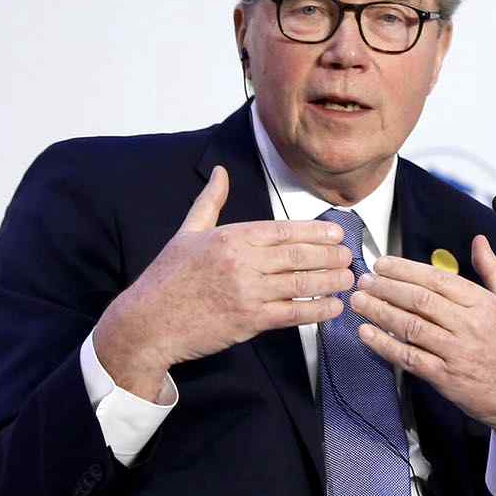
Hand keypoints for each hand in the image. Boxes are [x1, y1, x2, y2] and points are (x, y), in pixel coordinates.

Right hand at [94, 166, 353, 401]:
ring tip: (348, 278)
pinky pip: (292, 313)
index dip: (315, 232)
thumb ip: (210, 202)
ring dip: (330, 281)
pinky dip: (317, 310)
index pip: (283, 230)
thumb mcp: (187, 232)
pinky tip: (333, 307)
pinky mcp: (249, 321)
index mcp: (230, 237)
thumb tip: (221, 172)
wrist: (147, 322)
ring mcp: (246, 292)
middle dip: (330, 256)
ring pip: (301, 283)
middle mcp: (241, 262)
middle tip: (349, 255)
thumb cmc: (167, 278)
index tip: (336, 234)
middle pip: (298, 255)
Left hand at [349, 234, 495, 456]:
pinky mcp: (445, 378)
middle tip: (363, 280)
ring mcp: (456, 353)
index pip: (437, 279)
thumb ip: (494, 271)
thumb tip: (479, 240)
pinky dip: (384, 345)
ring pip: (410, 326)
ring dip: (379, 312)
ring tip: (357, 301)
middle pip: (419, 300)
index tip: (383, 264)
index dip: (405, 269)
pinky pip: (409, 358)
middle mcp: (469, 326)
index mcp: (484, 304)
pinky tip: (367, 334)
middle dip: (386, 287)